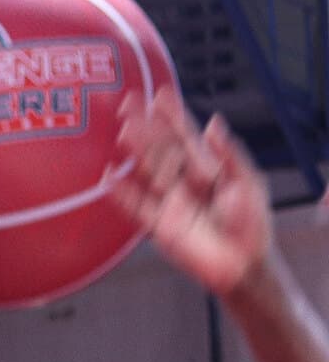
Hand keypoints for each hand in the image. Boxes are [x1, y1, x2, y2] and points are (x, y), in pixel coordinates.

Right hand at [112, 89, 272, 297]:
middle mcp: (185, 182)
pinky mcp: (160, 225)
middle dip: (146, 126)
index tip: (160, 95)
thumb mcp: (249, 184)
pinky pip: (136, 206)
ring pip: (148, 171)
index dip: (173, 116)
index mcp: (208, 170)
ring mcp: (170, 202)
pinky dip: (122, 193)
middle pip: (162, 149)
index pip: (186, 137)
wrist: (243, 266)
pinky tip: (109, 176)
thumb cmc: (252, 227)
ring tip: (122, 130)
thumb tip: (214, 125)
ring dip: (135, 151)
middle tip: (128, 103)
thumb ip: (230, 155)